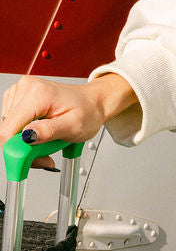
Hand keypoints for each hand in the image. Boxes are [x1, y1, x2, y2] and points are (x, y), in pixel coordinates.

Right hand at [0, 74, 139, 170]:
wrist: (92, 102)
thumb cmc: (87, 111)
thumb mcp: (74, 126)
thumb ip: (50, 131)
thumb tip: (27, 137)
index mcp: (37, 94)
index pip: (8, 129)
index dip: (15, 150)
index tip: (28, 161)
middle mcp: (25, 89)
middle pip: (7, 130)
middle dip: (23, 148)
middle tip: (44, 153)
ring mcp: (19, 92)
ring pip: (9, 129)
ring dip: (24, 142)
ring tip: (46, 139)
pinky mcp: (17, 98)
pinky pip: (12, 124)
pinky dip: (23, 134)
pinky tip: (38, 132)